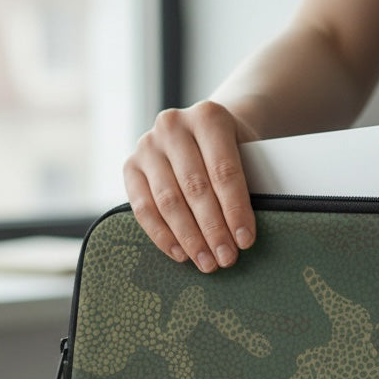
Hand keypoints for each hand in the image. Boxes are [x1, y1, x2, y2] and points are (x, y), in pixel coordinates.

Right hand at [123, 100, 259, 270]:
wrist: (203, 130)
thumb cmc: (232, 149)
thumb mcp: (248, 153)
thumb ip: (248, 182)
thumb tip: (243, 232)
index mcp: (209, 116)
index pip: (224, 171)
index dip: (235, 210)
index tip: (245, 241)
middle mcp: (173, 126)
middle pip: (195, 188)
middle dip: (213, 229)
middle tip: (226, 258)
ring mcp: (148, 145)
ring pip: (168, 200)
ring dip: (189, 238)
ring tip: (206, 262)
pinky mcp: (130, 165)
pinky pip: (143, 208)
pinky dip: (162, 235)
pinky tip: (180, 254)